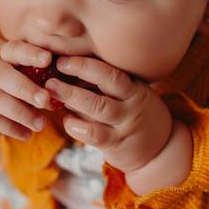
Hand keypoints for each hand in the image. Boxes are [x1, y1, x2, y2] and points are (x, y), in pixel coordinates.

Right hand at [0, 38, 54, 140]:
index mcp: (0, 51)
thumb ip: (29, 62)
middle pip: (4, 77)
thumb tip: (68, 72)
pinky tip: (27, 134)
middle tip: (45, 99)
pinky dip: (10, 128)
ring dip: (20, 113)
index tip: (48, 59)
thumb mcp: (5, 55)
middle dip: (25, 89)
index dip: (30, 54)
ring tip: (41, 124)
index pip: (14, 49)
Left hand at [44, 56, 172, 172]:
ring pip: (98, 110)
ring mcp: (125, 125)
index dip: (85, 66)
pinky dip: (76, 126)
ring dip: (71, 101)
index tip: (62, 60)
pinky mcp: (116, 145)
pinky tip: (66, 120)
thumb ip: (105, 83)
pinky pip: (94, 135)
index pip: (111, 73)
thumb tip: (67, 64)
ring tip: (50, 95)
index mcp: (134, 88)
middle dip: (74, 82)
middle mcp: (132, 105)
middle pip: (105, 89)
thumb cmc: (134, 112)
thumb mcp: (129, 94)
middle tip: (49, 79)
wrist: (159, 147)